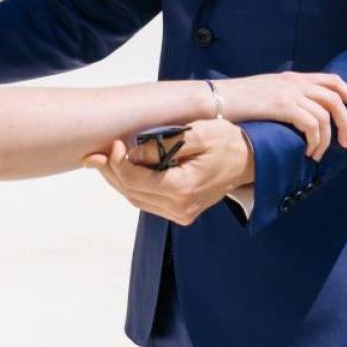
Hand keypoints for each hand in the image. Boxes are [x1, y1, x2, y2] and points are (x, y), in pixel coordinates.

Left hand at [82, 119, 252, 226]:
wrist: (250, 160)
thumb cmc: (227, 141)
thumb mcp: (198, 133)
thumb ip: (164, 143)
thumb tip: (133, 152)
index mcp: (184, 189)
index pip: (136, 180)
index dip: (118, 163)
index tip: (114, 143)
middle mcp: (181, 208)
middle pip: (132, 192)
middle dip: (111, 172)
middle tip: (95, 153)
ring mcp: (181, 213)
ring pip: (137, 199)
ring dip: (119, 180)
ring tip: (103, 160)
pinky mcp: (181, 212)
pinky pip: (148, 201)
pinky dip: (133, 186)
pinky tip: (124, 170)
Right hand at [211, 72, 346, 159]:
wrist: (215, 100)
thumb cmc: (235, 103)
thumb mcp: (265, 95)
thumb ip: (284, 100)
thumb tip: (300, 119)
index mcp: (293, 78)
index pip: (333, 81)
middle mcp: (295, 82)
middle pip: (337, 97)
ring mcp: (289, 92)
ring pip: (327, 114)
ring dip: (328, 139)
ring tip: (318, 153)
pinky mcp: (283, 105)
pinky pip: (313, 125)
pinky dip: (316, 141)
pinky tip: (308, 152)